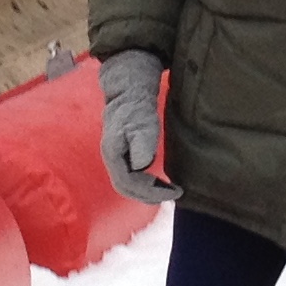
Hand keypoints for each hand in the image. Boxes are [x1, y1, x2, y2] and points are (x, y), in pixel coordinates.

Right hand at [96, 48, 180, 203]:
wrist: (127, 90)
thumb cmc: (136, 105)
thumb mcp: (142, 121)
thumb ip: (142, 142)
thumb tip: (141, 166)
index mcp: (113, 154)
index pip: (129, 183)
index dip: (150, 192)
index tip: (173, 192)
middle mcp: (111, 159)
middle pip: (126, 187)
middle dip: (149, 195)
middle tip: (173, 195)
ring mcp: (115, 157)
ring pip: (128, 184)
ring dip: (147, 191)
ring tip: (169, 191)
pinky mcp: (122, 155)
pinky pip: (132, 176)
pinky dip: (146, 183)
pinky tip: (160, 181)